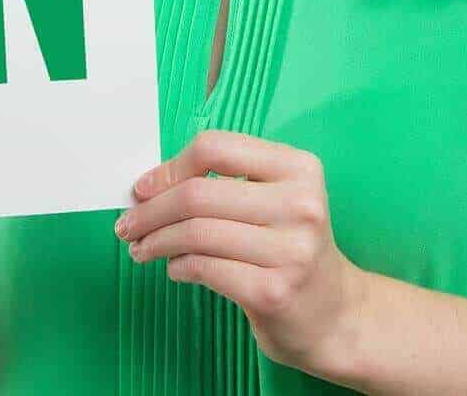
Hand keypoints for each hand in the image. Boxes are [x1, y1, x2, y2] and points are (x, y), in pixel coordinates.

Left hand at [115, 128, 365, 376]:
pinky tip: (175, 269)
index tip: (144, 188)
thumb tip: (151, 185)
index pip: (216, 149)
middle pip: (198, 194)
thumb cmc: (292, 251)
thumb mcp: (276, 201)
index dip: (171, 167)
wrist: (338, 316)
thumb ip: (226, 184)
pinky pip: (204, 269)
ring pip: (196, 233)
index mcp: (298, 168)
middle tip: (128, 225)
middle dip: (151, 210)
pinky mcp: (273, 291)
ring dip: (156, 241)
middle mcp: (299, 204)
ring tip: (142, 248)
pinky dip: (178, 267)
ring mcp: (290, 250)